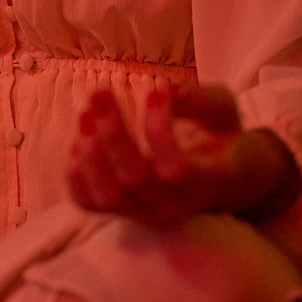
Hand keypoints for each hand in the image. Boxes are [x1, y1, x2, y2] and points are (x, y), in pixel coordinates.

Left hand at [67, 86, 295, 223]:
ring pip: (108, 197)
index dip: (159, 129)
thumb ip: (201, 100)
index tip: (155, 90)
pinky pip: (89, 203)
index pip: (176, 169)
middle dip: (112, 133)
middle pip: (135, 179)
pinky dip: (77, 174)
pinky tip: (80, 140)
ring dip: (90, 154)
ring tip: (86, 113)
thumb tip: (166, 89)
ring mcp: (146, 212)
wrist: (222, 181)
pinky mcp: (123, 211)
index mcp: (206, 181)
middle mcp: (174, 204)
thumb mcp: (224, 113)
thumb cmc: (222, 139)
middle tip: (101, 92)